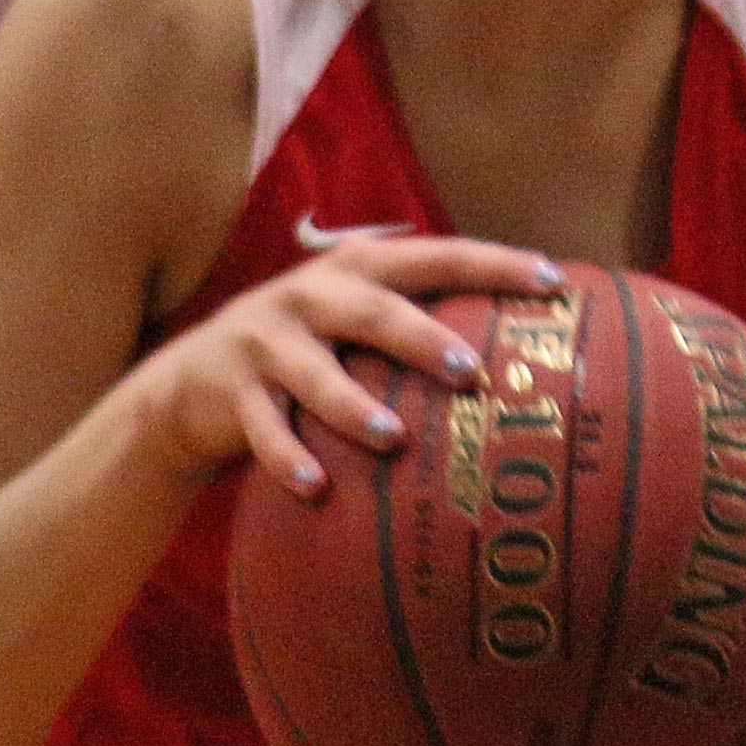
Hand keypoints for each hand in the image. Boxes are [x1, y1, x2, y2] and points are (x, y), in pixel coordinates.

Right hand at [126, 233, 562, 500]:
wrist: (192, 381)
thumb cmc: (311, 351)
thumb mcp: (356, 319)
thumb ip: (419, 317)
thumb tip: (526, 349)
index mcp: (358, 269)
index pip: (438, 258)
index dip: (495, 264)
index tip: (553, 279)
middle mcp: (312, 296)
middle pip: (376, 311)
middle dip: (424, 338)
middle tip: (471, 372)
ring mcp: (268, 343)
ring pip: (316, 375)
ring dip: (355, 407)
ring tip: (393, 439)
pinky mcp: (233, 393)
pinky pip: (264, 429)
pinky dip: (288, 458)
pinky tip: (316, 488)